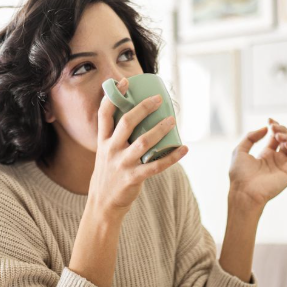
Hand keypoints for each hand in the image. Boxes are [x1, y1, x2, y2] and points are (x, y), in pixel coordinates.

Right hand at [89, 77, 188, 219]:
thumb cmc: (108, 174)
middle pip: (126, 123)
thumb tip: (138, 117)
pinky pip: (156, 166)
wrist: (102, 204)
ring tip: (172, 120)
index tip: (124, 82)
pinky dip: (172, 157)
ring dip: (160, 129)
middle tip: (158, 99)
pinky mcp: (133, 178)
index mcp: (103, 142)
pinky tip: (184, 148)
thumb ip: (117, 138)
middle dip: (143, 108)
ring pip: (143, 142)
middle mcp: (111, 150)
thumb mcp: (105, 153)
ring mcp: (122, 164)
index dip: (113, 97)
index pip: (104, 114)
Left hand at [228, 118, 286, 208]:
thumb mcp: (240, 150)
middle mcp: (278, 160)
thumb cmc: (239, 174)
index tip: (270, 120)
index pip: (277, 137)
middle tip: (274, 127)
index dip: (275, 127)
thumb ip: (251, 137)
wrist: (243, 191)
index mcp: (266, 155)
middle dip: (282, 130)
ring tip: (279, 135)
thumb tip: (265, 128)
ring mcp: (286, 166)